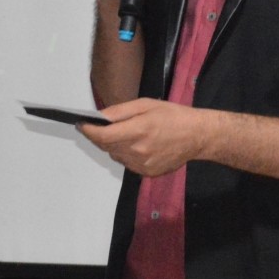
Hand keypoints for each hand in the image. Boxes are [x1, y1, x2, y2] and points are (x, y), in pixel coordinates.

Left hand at [78, 97, 204, 176]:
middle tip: (100, 126)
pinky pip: (126, 163)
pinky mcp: (147, 173)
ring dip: (113, 145)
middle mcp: (138, 151)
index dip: (88, 130)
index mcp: (138, 131)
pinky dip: (125, 153)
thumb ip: (120, 112)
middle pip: (106, 146)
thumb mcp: (146, 105)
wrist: (197, 136)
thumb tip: (99, 117)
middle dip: (100, 136)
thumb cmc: (172, 116)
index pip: (102, 136)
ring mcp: (142, 165)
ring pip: (115, 155)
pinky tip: (137, 144)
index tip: (81, 124)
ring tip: (125, 134)